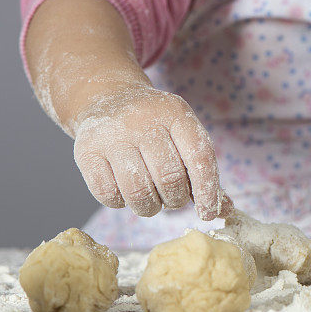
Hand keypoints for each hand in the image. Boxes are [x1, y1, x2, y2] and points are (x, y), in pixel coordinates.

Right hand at [73, 85, 221, 219]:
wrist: (108, 98)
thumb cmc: (155, 127)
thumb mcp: (183, 134)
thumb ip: (203, 170)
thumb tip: (226, 210)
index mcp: (175, 112)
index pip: (199, 156)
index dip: (207, 190)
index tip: (208, 213)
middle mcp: (142, 120)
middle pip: (170, 178)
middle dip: (176, 200)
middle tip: (172, 198)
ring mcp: (111, 135)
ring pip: (139, 192)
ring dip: (150, 207)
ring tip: (151, 198)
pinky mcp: (85, 152)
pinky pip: (109, 196)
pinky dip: (122, 203)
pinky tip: (125, 190)